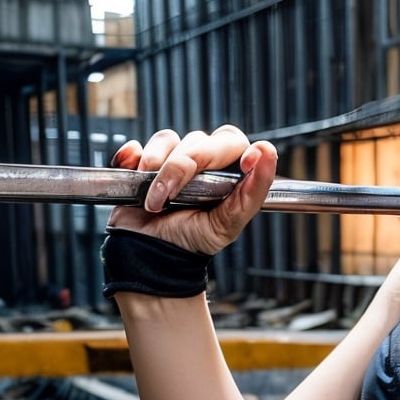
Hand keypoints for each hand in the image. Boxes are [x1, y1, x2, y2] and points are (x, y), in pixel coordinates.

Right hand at [105, 125, 277, 255]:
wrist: (152, 259)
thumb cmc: (193, 241)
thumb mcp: (229, 223)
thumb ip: (253, 190)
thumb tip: (267, 152)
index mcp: (226, 171)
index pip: (233, 142)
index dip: (232, 148)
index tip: (240, 163)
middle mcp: (201, 161)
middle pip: (198, 140)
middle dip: (182, 166)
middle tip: (171, 196)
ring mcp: (171, 160)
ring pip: (168, 140)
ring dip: (157, 167)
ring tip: (154, 201)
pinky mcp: (142, 163)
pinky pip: (137, 146)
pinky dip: (132, 159)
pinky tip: (135, 175)